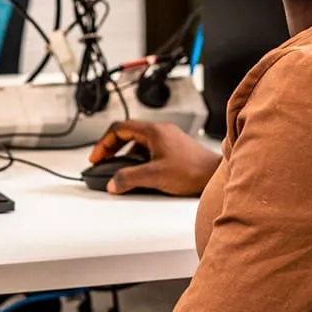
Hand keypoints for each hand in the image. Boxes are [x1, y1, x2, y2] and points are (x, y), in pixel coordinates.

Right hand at [87, 121, 219, 196]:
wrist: (215, 175)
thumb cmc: (192, 170)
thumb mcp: (154, 176)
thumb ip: (129, 179)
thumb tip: (113, 183)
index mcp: (153, 130)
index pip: (118, 128)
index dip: (103, 143)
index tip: (96, 157)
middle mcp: (160, 131)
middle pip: (127, 134)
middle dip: (112, 148)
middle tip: (103, 161)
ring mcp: (168, 139)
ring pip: (138, 143)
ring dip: (126, 156)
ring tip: (121, 171)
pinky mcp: (174, 149)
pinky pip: (150, 150)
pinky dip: (139, 160)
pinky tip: (140, 174)